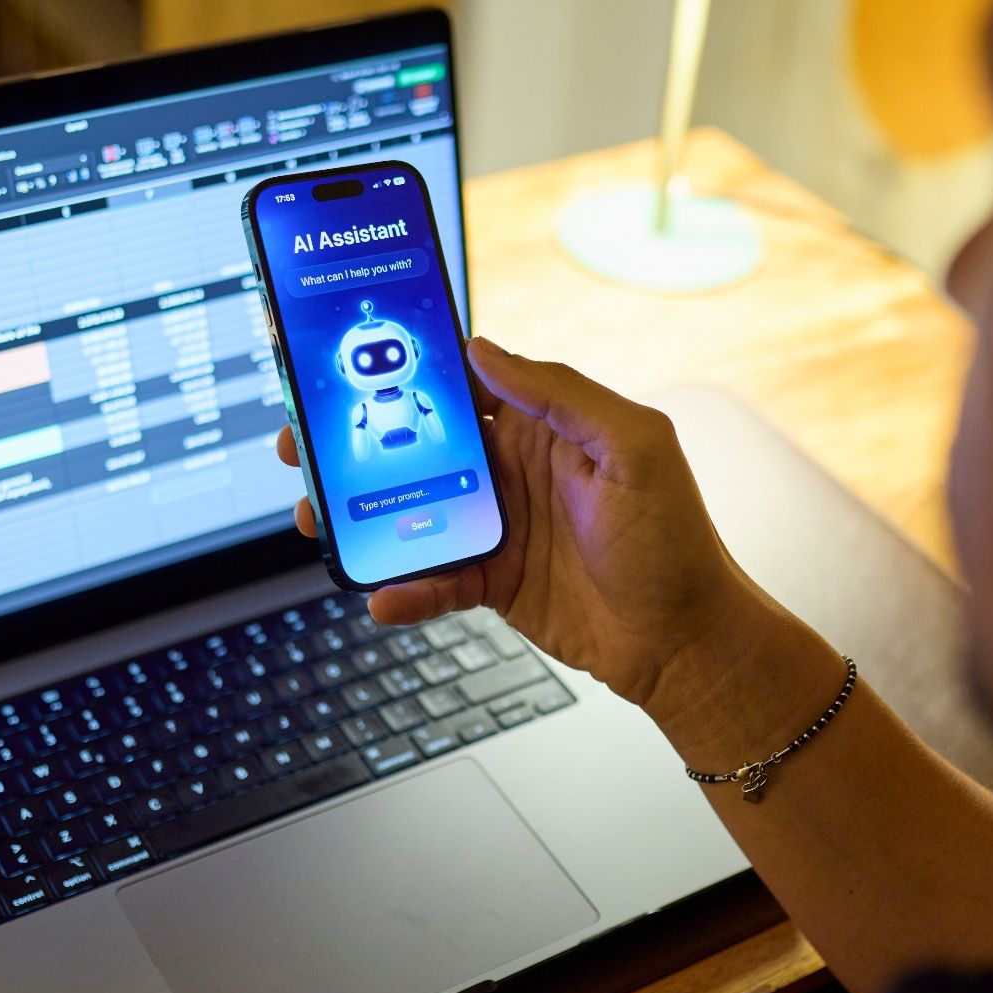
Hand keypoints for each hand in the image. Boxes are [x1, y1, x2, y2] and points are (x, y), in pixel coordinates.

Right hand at [276, 336, 774, 709]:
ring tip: (318, 518)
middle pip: (418, 443)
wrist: (688, 642)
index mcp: (544, 424)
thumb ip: (561, 394)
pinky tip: (382, 596)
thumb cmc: (678, 541)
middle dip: (357, 439)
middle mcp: (514, 470)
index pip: (464, 381)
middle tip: (305, 441)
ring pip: (412, 510)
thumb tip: (487, 350)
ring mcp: (500, 526)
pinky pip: (435, 579)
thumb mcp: (634, 447)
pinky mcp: (494, 582)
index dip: (407, 367)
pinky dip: (405, 589)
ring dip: (361, 513)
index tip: (349, 357)